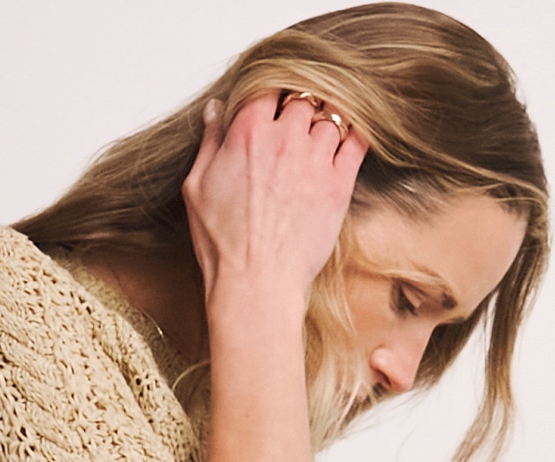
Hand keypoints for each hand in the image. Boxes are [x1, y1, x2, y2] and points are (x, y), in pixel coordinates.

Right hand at [182, 92, 366, 309]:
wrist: (256, 281)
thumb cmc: (222, 242)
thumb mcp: (197, 186)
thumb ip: (210, 141)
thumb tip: (217, 109)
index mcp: (247, 133)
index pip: (267, 88)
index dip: (270, 95)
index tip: (272, 107)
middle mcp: (284, 139)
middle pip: (302, 98)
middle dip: (299, 107)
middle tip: (296, 124)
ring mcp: (315, 159)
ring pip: (331, 117)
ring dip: (325, 123)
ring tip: (318, 138)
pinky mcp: (338, 183)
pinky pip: (357, 140)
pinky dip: (355, 132)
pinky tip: (350, 138)